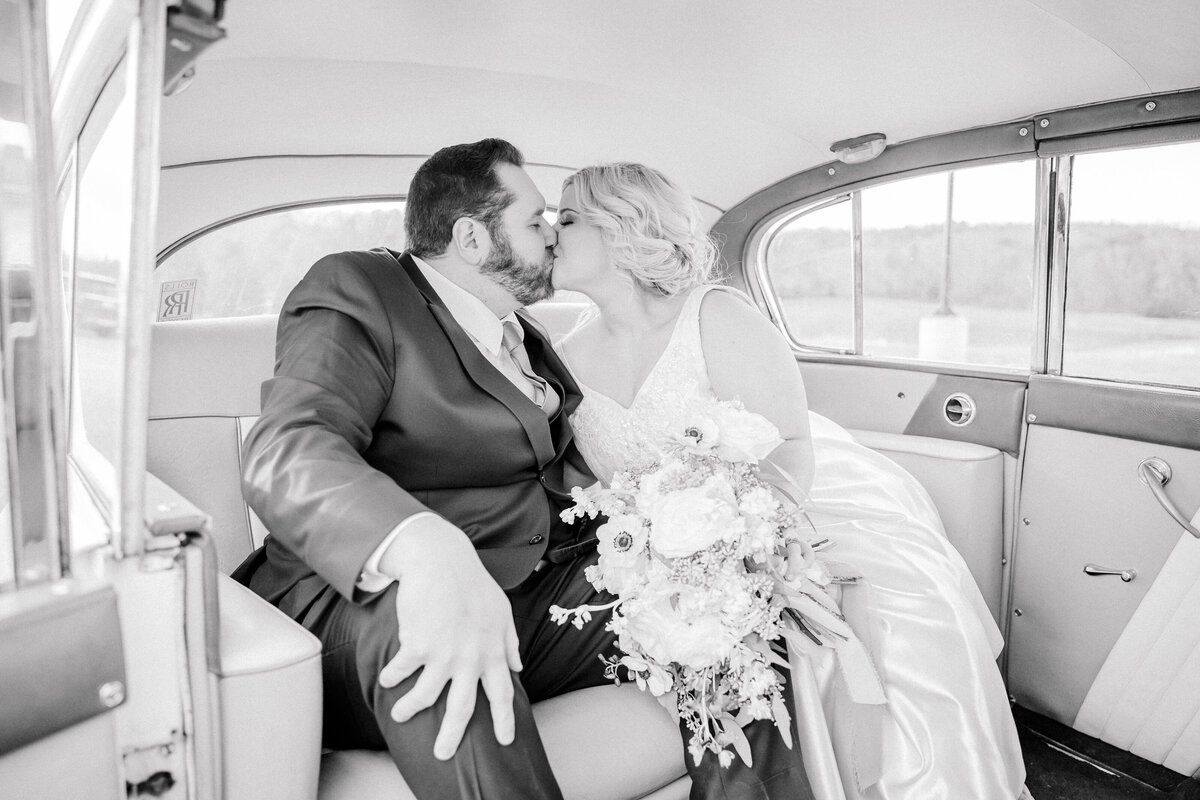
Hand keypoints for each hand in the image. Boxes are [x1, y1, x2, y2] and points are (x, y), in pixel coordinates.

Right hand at [376, 517, 522, 759]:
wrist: (442, 561)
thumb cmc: (473, 585)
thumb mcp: (502, 611)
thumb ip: (510, 642)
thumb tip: (518, 666)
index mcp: (492, 652)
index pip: (502, 694)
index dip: (504, 720)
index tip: (504, 741)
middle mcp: (469, 658)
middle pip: (462, 708)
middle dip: (451, 736)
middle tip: (442, 754)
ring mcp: (443, 653)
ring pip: (425, 696)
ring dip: (409, 709)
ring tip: (400, 715)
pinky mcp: (417, 644)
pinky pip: (401, 672)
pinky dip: (392, 678)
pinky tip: (387, 680)